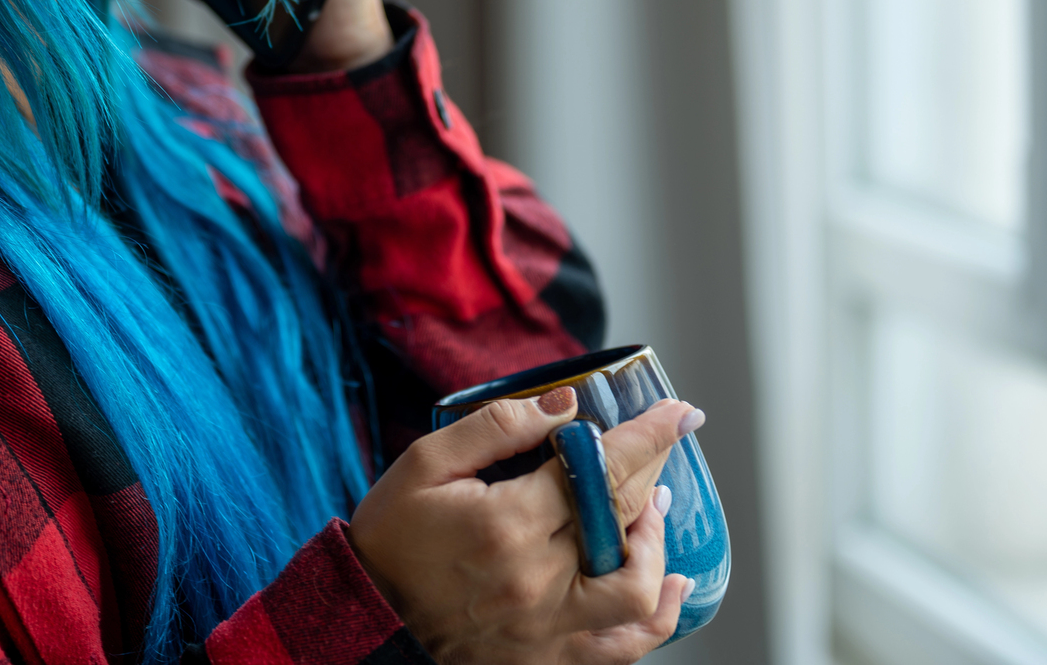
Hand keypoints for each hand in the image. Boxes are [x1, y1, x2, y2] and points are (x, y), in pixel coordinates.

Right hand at [349, 389, 700, 664]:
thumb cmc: (391, 537)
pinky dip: (659, 617)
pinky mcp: (549, 657)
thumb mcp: (425, 463)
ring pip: (637, 586)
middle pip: (622, 516)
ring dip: (656, 540)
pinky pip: (623, 647)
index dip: (646, 435)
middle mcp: (538, 579)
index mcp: (507, 523)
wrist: (368, 620)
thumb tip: (565, 406)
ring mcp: (548, 626)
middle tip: (667, 436)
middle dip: (654, 465)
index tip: (678, 410)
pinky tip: (673, 585)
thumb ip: (497, 427)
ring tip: (654, 504)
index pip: (599, 469)